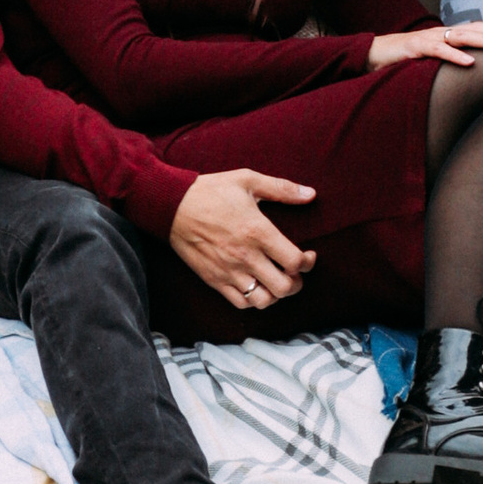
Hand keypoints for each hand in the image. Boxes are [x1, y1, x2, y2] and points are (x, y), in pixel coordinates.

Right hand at [169, 167, 316, 314]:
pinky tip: (256, 286)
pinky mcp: (214, 280)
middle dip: (297, 283)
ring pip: (264, 301)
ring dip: (275, 295)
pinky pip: (240, 303)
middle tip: (294, 272)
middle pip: (284, 287)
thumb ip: (282, 188)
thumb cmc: (211, 191)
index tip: (308, 256)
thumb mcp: (248, 180)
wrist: (172, 205)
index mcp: (258, 232)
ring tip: (275, 281)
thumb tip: (310, 194)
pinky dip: (253, 300)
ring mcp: (229, 271)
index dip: (308, 263)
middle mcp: (246, 256)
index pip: (295, 262)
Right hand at [367, 21, 482, 71]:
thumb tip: (479, 74)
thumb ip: (454, 63)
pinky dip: (454, 55)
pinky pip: (437, 50)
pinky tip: (470, 62)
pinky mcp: (415, 48)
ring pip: (462, 36)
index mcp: (449, 36)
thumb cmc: (406, 61)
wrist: (373, 55)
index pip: (481, 30)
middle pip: (477, 29)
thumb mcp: (435, 62)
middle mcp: (442, 33)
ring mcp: (429, 38)